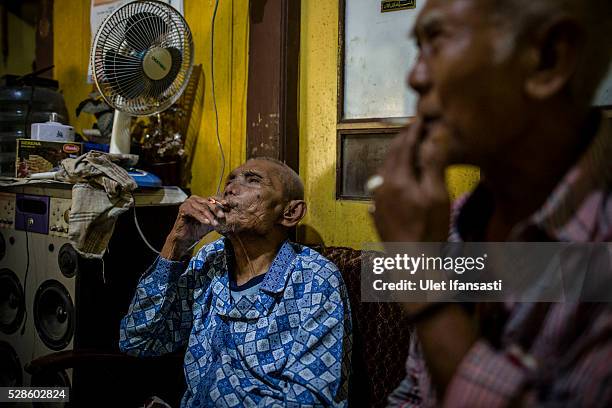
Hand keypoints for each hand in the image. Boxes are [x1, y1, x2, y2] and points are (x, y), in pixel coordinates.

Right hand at [160, 195, 228, 259]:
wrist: (186, 239)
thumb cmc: (198, 229)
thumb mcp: (211, 221)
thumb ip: (218, 216)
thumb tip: (230, 212)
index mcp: (201, 200)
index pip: (212, 198)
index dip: (220, 201)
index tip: (227, 205)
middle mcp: (194, 199)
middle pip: (207, 202)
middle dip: (216, 209)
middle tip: (222, 216)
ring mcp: (187, 203)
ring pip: (202, 207)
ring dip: (209, 216)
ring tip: (215, 223)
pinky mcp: (182, 209)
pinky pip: (193, 212)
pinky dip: (201, 217)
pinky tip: (207, 223)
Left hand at [371, 119, 450, 241]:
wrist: (411, 264)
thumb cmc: (428, 230)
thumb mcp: (437, 196)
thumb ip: (433, 165)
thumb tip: (433, 138)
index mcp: (397, 179)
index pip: (404, 146)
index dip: (413, 130)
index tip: (420, 118)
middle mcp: (382, 187)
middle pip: (391, 156)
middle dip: (402, 140)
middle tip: (412, 129)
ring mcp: (377, 202)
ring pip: (384, 171)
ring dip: (394, 158)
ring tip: (405, 151)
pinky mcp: (378, 215)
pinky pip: (381, 187)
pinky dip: (390, 176)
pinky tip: (393, 180)